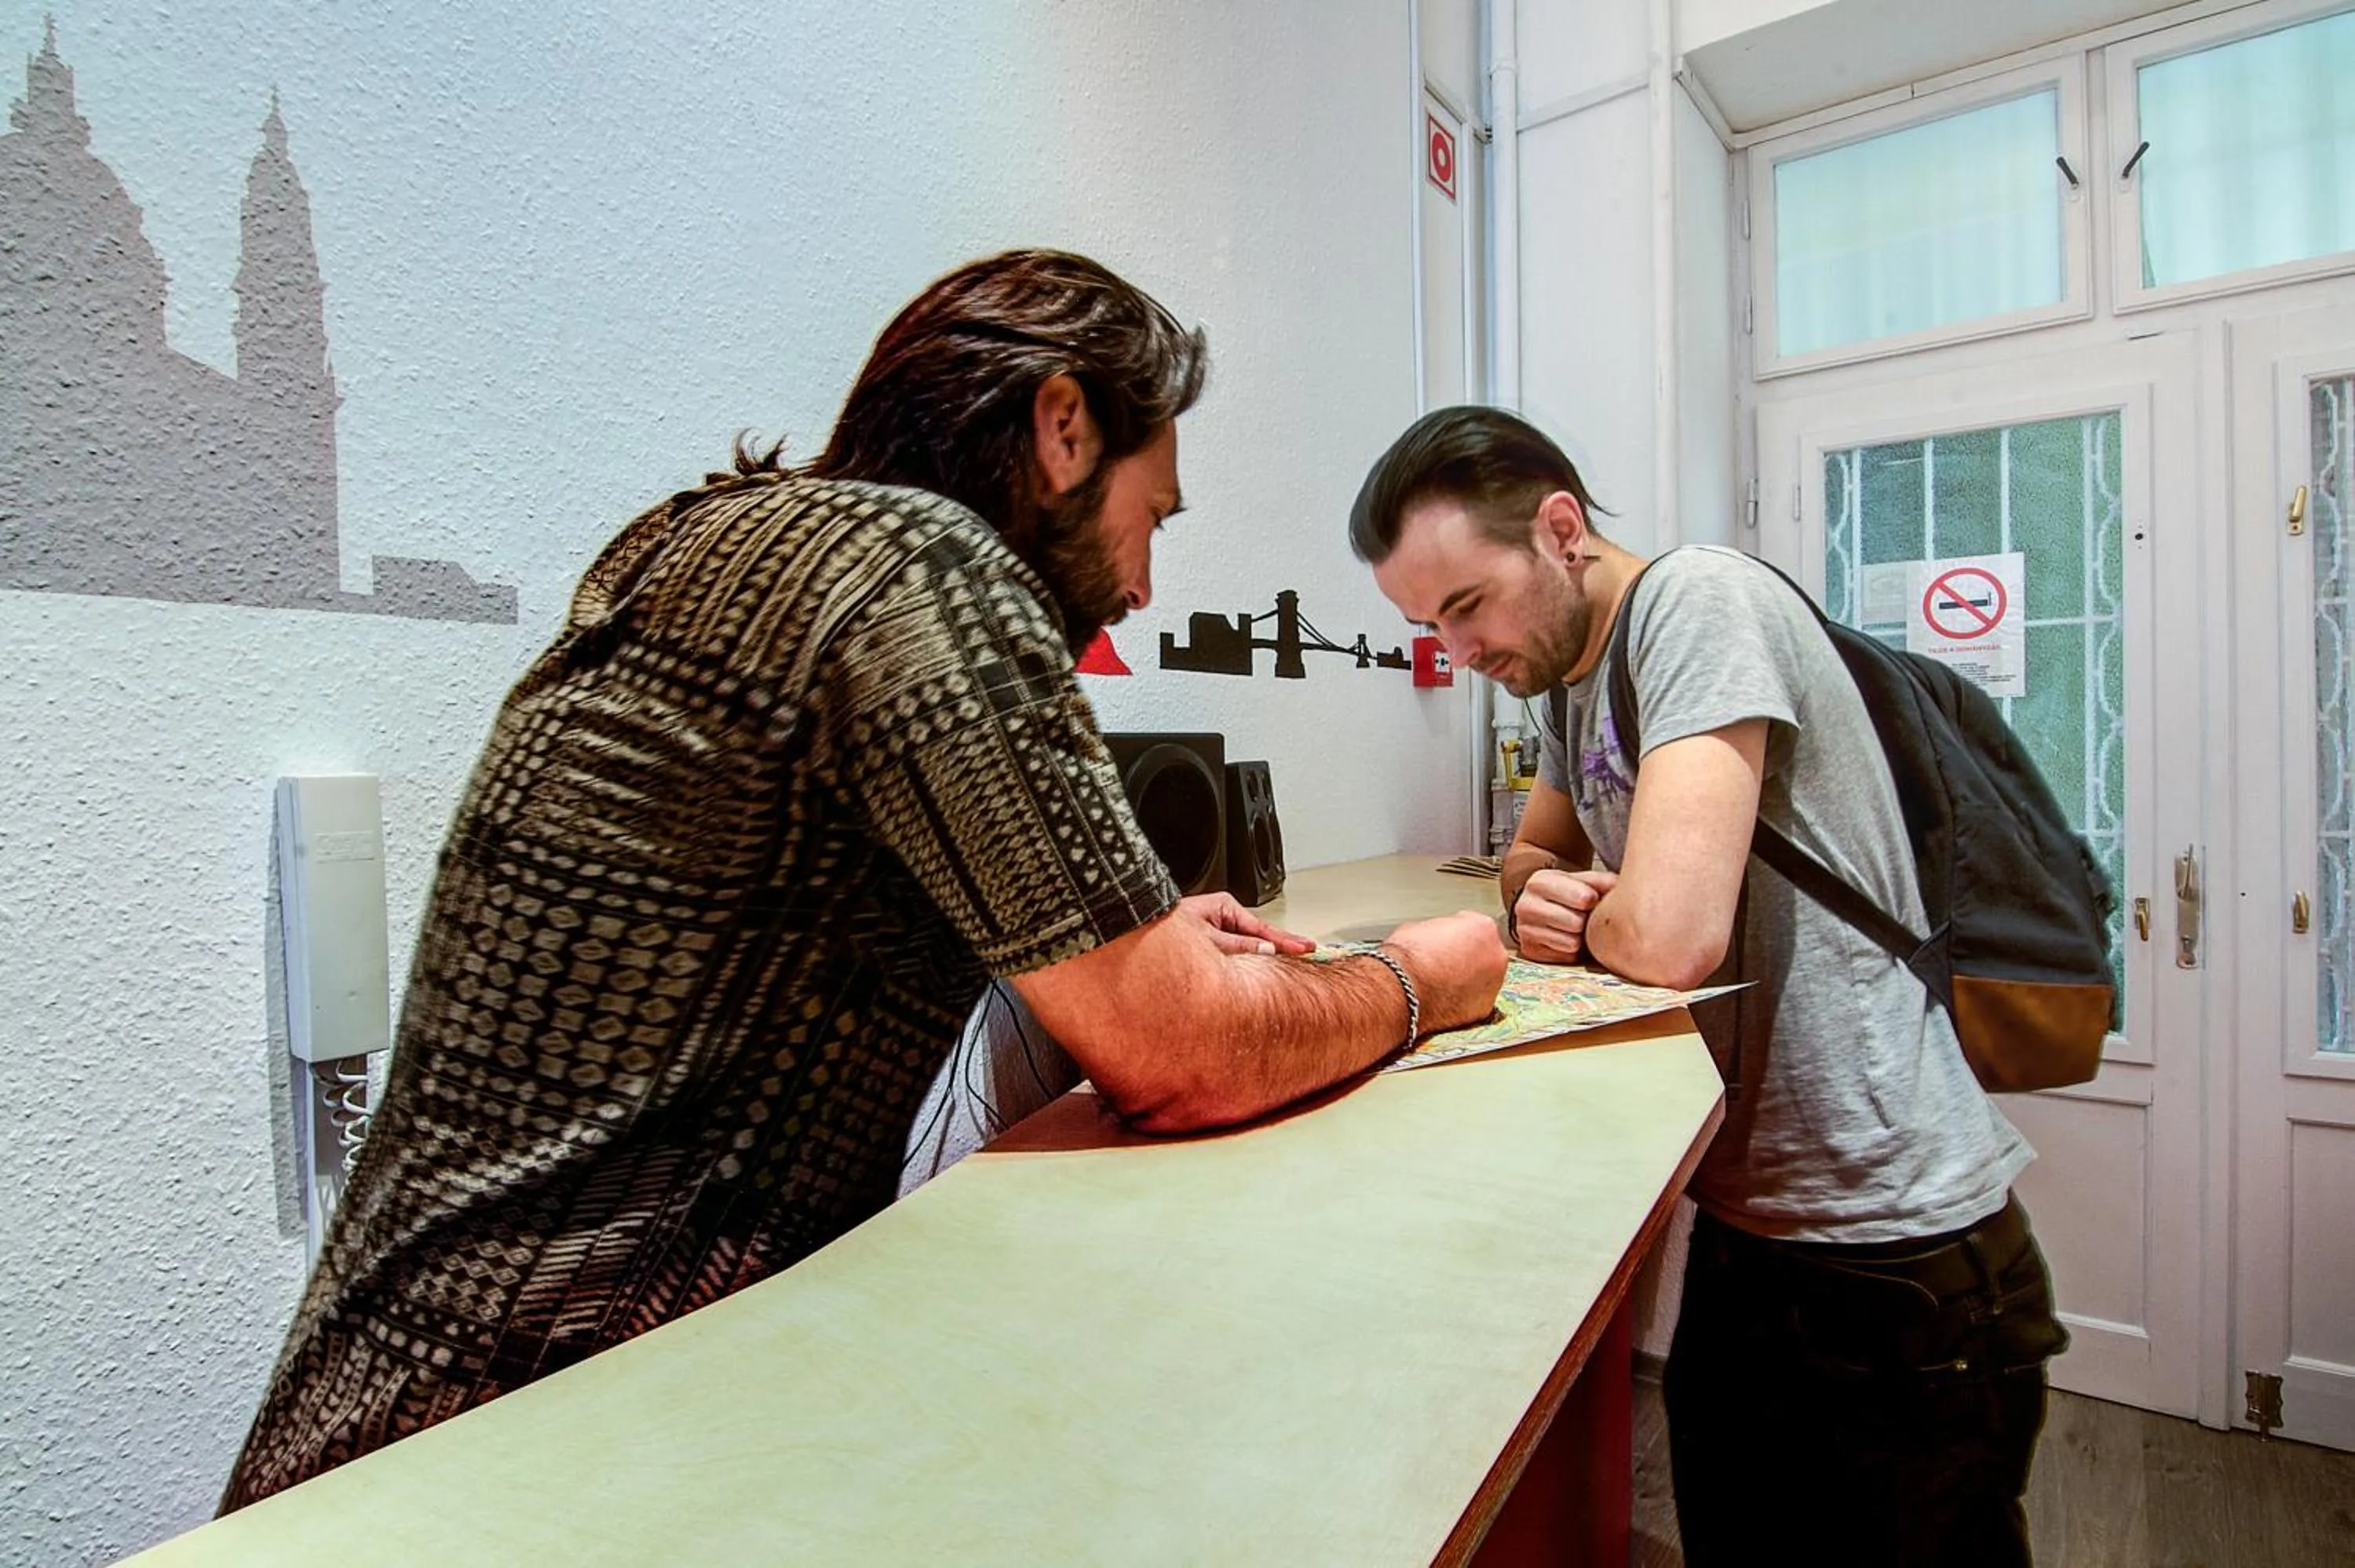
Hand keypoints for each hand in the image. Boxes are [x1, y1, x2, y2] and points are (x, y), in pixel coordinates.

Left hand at [1178, 892, 1315, 956]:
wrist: (1139, 930)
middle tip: (1309, 951)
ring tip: (1293, 957)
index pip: (1261, 928)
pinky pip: (1236, 952)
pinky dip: (1250, 959)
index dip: (1285, 940)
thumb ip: (1238, 946)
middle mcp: (1222, 919)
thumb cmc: (1165, 929)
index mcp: (1224, 908)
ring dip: (1266, 953)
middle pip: (1259, 935)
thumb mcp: (1207, 938)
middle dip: (1282, 944)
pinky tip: (1263, 965)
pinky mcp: (1211, 946)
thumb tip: (1266, 950)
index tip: (1305, 948)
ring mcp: (1218, 932)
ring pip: (1249, 945)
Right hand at [1380, 910, 1508, 1033]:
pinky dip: (1463, 999)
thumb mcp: (1421, 927)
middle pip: (1484, 952)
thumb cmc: (1409, 958)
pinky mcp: (1484, 1008)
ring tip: (1442, 980)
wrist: (1404, 989)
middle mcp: (1495, 954)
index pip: (1474, 925)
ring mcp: (1493, 983)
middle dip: (1467, 956)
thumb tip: (1436, 939)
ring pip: (1482, 977)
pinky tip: (1444, 997)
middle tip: (1444, 961)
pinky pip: (1475, 999)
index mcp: (1483, 928)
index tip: (1445, 941)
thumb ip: (1439, 932)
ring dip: (1467, 978)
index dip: (1455, 933)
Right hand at [1512, 868, 1620, 963]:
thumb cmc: (1567, 894)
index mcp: (1539, 882)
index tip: (1591, 899)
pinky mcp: (1529, 950)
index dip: (1593, 900)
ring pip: (1571, 943)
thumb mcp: (1580, 881)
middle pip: (1576, 923)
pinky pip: (1565, 957)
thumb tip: (1616, 885)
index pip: (1582, 898)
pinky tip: (1566, 939)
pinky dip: (1570, 951)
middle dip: (1585, 921)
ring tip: (1574, 928)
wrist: (1542, 910)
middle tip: (1582, 916)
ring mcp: (1524, 929)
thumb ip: (1599, 881)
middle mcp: (1526, 905)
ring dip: (1579, 938)